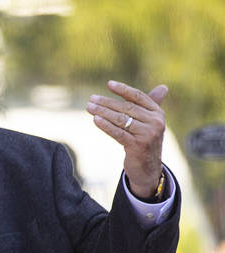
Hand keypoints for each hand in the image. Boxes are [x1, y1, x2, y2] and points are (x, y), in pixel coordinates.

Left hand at [86, 81, 167, 198]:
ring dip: (102, 112)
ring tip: (89, 107)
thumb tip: (163, 87)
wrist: (148, 168)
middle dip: (107, 102)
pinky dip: (105, 126)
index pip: (139, 97)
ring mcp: (148, 134)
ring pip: (121, 119)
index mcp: (158, 113)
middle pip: (127, 108)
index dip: (124, 90)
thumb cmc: (145, 141)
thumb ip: (151, 106)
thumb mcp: (150, 123)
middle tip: (91, 99)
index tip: (109, 84)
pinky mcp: (138, 146)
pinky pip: (118, 133)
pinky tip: (95, 120)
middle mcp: (155, 122)